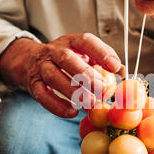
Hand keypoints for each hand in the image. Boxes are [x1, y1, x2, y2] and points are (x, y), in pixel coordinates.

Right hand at [0, 34, 121, 117]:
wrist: (30, 61)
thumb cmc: (67, 61)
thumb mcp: (83, 56)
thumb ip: (102, 63)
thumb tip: (123, 73)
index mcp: (71, 42)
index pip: (86, 41)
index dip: (101, 52)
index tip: (116, 67)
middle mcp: (54, 51)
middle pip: (67, 59)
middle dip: (86, 75)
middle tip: (103, 90)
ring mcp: (42, 67)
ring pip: (53, 76)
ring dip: (73, 91)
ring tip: (90, 104)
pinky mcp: (34, 84)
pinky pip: (42, 95)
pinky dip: (57, 105)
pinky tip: (72, 112)